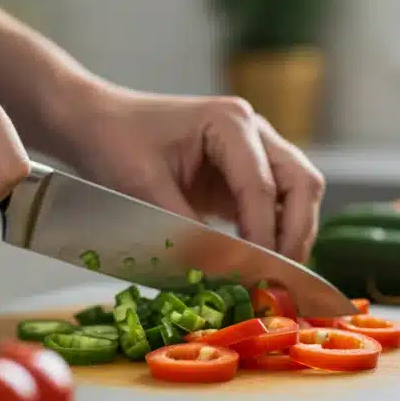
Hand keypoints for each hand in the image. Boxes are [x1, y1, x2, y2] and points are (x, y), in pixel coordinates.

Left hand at [61, 87, 325, 261]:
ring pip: (298, 192)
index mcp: (229, 122)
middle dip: (294, 233)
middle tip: (278, 278)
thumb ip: (184, 230)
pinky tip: (258, 263)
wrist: (98, 124)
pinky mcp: (244, 172)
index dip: (264, 235)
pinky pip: (277, 203)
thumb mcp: (144, 188)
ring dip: (292, 234)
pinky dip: (275, 232)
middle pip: (301, 183)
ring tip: (272, 275)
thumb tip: (218, 275)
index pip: (262, 186)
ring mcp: (254, 149)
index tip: (259, 275)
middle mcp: (252, 130)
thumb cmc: (115, 143)